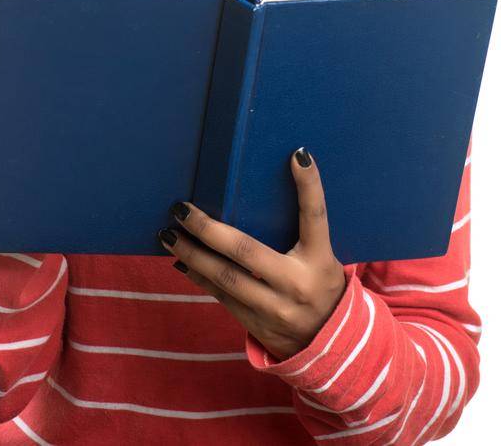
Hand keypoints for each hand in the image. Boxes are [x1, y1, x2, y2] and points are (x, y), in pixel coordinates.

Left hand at [158, 147, 347, 360]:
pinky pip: (220, 296)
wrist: (331, 345)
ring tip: (168, 235)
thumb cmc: (322, 287)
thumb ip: (304, 233)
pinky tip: (180, 262)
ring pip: (223, 277)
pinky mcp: (256, 324)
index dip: (309, 186)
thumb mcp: (323, 260)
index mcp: (319, 260)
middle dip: (207, 229)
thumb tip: (270, 191)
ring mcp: (273, 308)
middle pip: (244, 251)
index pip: (315, 216)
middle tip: (181, 209)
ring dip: (190, 254)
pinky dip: (198, 276)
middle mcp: (296, 284)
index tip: (297, 154)